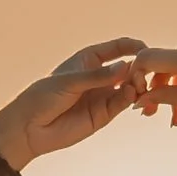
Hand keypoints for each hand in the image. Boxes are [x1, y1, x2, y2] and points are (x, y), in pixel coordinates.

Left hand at [0, 37, 150, 167]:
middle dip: (139, 68)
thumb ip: (99, 75)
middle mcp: (100, 76)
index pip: (118, 47)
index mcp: (89, 59)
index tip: (146, 50)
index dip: (134, 46)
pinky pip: (122, 103)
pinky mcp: (104, 114)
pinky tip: (131, 95)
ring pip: (129, 86)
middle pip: (128, 67)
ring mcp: (103, 95)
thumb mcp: (71, 81)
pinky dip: (130, 98)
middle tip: (142, 74)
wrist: (30, 128)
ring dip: (137, 84)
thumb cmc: (44, 97)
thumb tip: (127, 66)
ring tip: (137, 85)